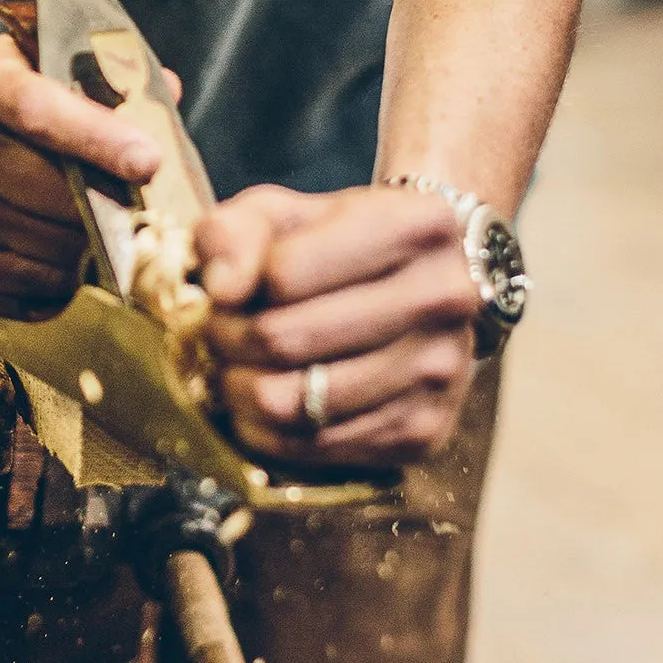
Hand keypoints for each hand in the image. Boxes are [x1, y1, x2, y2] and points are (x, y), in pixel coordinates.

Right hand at [0, 34, 161, 300]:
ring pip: (48, 240)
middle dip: (109, 203)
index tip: (150, 161)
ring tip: (115, 231)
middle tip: (148, 208)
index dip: (98, 138)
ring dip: (94, 242)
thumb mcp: (41, 66)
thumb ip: (104, 74)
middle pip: (49, 186)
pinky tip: (78, 255)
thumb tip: (167, 90)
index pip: (40, 111)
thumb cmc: (6, 107)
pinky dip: (67, 273)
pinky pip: (32, 278)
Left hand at [196, 184, 479, 466]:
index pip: (285, 273)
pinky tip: (265, 396)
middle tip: (220, 331)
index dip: (234, 287)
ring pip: (294, 403)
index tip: (227, 290)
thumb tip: (224, 289)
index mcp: (416, 225)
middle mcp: (443, 297)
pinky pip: (315, 450)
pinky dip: (268, 431)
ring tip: (237, 364)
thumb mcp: (279, 212)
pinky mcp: (426, 431)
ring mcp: (440, 371)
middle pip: (286, 340)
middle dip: (229, 339)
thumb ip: (234, 231)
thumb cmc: (335, 241)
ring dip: (241, 388)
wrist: (416, 285)